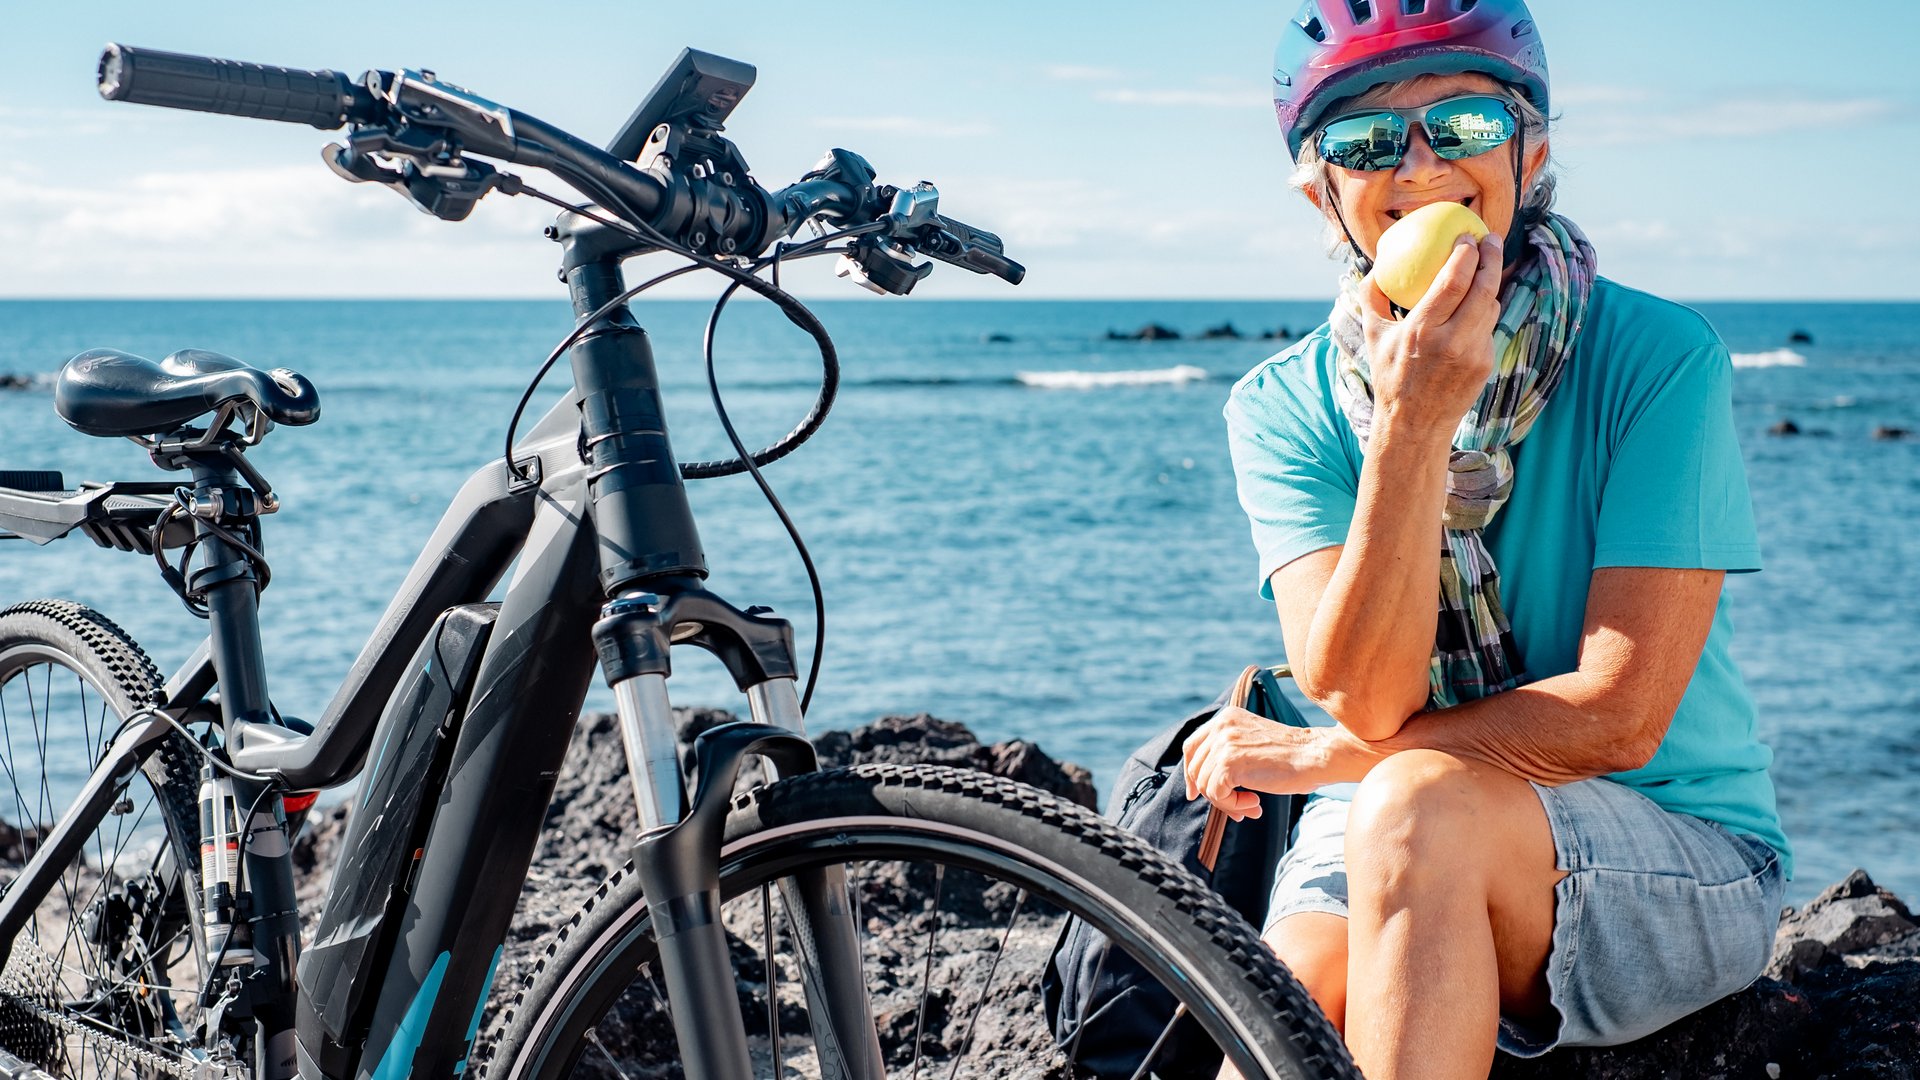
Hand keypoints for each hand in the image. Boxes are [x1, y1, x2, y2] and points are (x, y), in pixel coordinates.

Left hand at [1181, 709, 1385, 819]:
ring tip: (1251, 806)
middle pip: (1196, 769)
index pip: (1191, 746)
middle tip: (1237, 808)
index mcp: (1225, 718)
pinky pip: (1217, 795)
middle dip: (1213, 794)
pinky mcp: (1229, 763)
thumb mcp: (1251, 744)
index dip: (1190, 773)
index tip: (1196, 793)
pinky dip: (1234, 806)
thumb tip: (1198, 785)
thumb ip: (1227, 753)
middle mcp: (1221, 726)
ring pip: (1206, 785)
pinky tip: (1256, 804)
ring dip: (1228, 803)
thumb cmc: (1290, 757)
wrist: (1315, 756)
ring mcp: (1223, 743)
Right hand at [1360, 233, 1503, 437]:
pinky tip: (1476, 305)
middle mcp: (1451, 341)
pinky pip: (1488, 327)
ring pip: (1491, 305)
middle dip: (1491, 257)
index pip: (1454, 282)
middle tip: (1490, 239)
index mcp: (1421, 330)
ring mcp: (1473, 354)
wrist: (1414, 424)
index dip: (1466, 254)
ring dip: (1489, 283)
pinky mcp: (1486, 364)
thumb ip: (1372, 298)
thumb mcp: (1374, 337)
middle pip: (1484, 288)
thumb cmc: (1390, 376)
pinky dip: (1482, 312)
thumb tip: (1376, 266)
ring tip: (1485, 267)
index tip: (1466, 237)